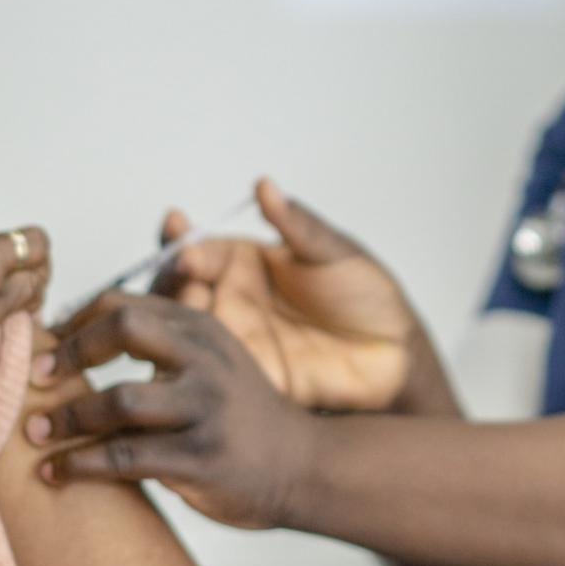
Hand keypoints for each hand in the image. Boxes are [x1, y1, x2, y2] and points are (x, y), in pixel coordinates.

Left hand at [27, 294, 319, 529]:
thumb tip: (85, 317)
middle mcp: (205, 358)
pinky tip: (55, 473)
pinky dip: (81, 465)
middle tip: (34, 379)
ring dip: (67, 417)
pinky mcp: (201, 458)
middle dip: (70, 353)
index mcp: (199, 327)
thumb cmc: (238, 411)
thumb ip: (162, 333)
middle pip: (124, 328)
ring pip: (120, 400)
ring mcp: (205, 408)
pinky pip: (126, 457)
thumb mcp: (212, 355)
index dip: (73, 323)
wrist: (302, 465)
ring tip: (35, 431)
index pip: (122, 303)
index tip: (43, 348)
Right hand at [152, 179, 414, 409]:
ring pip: (180, 334)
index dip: (182, 243)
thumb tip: (264, 185)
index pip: (197, 250)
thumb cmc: (368, 295)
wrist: (397, 355)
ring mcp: (233, 342)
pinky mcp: (245, 380)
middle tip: (179, 277)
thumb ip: (297, 225)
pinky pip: (205, 377)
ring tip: (188, 308)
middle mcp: (229, 300)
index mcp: (243, 263)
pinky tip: (186, 358)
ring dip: (170, 323)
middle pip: (175, 292)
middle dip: (167, 283)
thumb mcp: (335, 252)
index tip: (180, 239)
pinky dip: (186, 369)